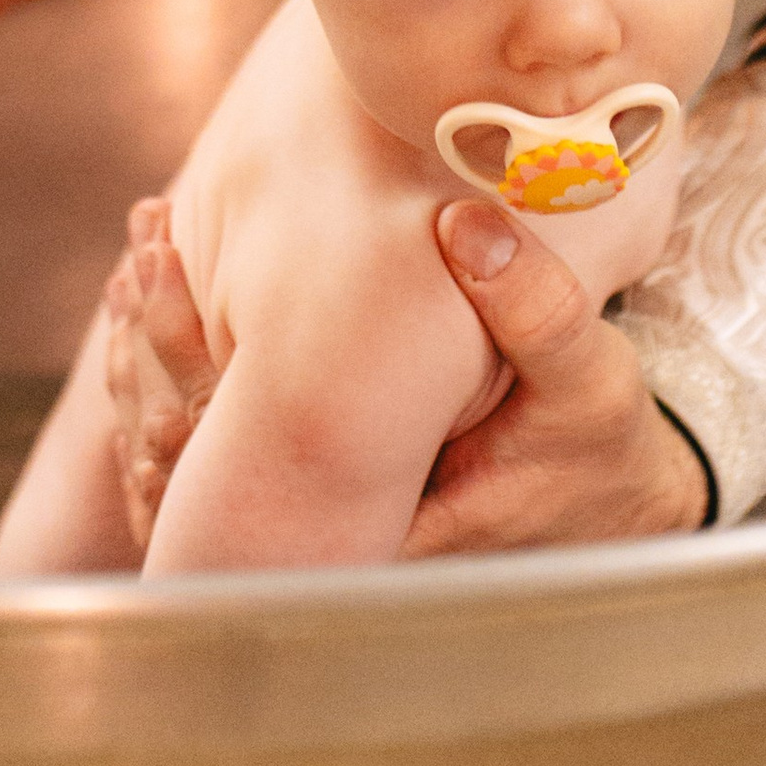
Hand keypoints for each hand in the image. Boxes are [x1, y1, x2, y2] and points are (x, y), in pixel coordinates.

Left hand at [99, 185, 709, 557]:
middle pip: (190, 467)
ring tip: (145, 248)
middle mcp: (332, 545)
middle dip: (153, 352)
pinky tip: (171, 297)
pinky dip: (187, 371)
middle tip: (144, 241)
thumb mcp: (589, 378)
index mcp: (381, 529)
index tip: (160, 267)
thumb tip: (464, 220)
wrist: (621, 499)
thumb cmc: (603, 441)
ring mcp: (321, 530)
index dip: (184, 367)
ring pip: (190, 464)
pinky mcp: (325, 500)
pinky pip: (219, 450)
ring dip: (158, 358)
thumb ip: (534, 307)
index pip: (239, 464)